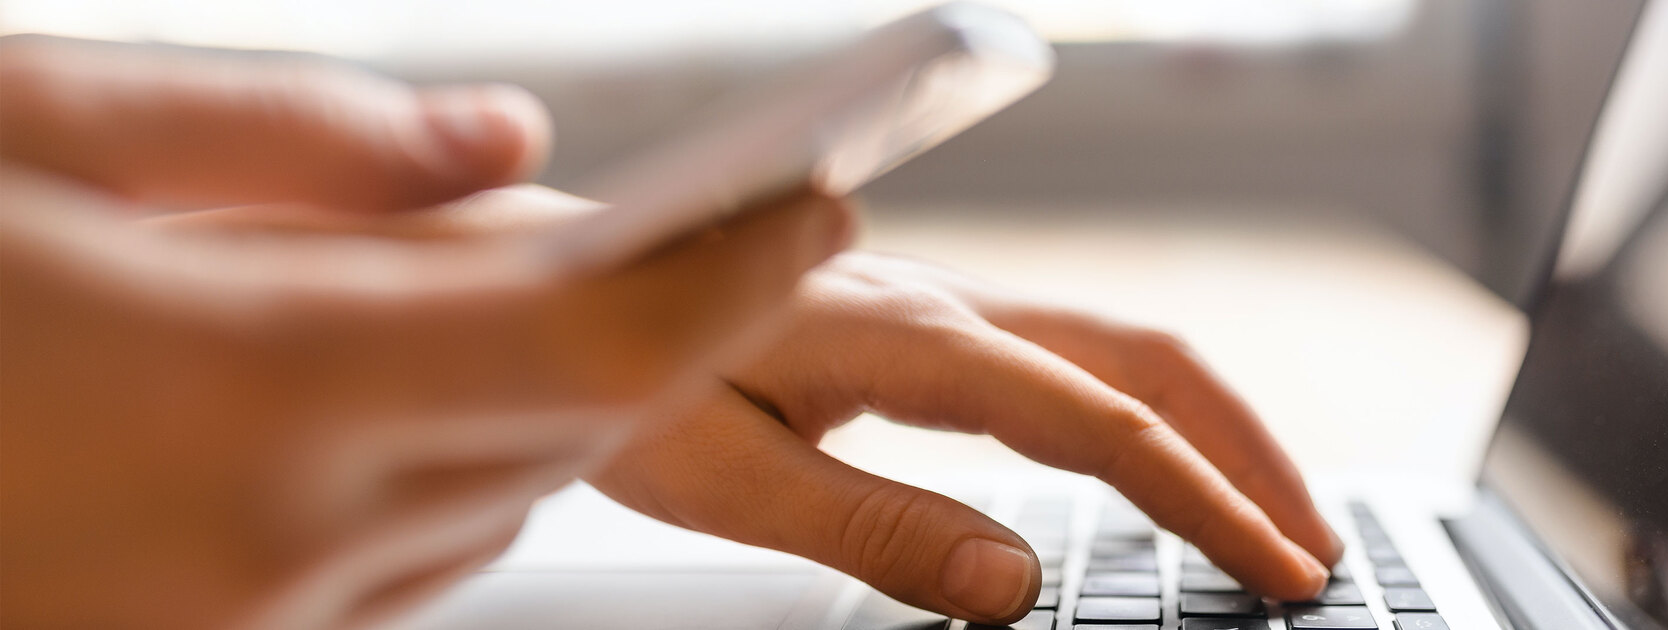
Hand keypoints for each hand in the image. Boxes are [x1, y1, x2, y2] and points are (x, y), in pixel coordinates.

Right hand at [0, 36, 850, 629]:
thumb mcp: (14, 134)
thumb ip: (279, 129)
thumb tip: (502, 141)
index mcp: (240, 388)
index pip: (596, 351)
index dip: (732, 277)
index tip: (814, 208)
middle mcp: (269, 547)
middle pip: (568, 434)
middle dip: (649, 324)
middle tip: (691, 227)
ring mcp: (237, 628)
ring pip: (493, 508)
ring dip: (532, 404)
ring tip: (477, 294)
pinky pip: (394, 571)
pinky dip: (428, 479)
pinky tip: (351, 404)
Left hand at [590, 252, 1342, 623]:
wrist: (569, 282)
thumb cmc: (624, 372)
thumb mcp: (727, 477)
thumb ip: (876, 525)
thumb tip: (1018, 579)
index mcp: (910, 339)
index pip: (1099, 422)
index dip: (1203, 499)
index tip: (1275, 568)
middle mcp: (947, 305)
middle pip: (1150, 357)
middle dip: (1249, 452)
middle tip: (1313, 549)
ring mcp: (944, 305)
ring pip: (1123, 346)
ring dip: (1213, 423)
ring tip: (1269, 511)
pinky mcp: (930, 324)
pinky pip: (1074, 355)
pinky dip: (1151, 409)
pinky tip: (1158, 462)